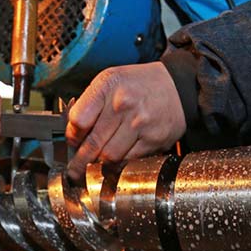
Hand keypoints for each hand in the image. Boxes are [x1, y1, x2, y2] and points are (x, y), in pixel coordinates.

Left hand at [66, 62, 185, 179]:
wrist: (177, 86)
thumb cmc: (140, 84)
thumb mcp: (110, 80)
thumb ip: (90, 103)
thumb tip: (74, 132)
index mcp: (108, 86)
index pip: (79, 120)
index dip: (72, 135)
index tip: (73, 141)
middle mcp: (123, 104)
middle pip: (93, 143)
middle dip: (79, 162)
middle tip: (74, 170)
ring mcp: (140, 123)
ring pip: (109, 157)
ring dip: (99, 166)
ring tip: (94, 167)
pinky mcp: (154, 139)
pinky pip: (128, 161)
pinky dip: (119, 165)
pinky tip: (115, 162)